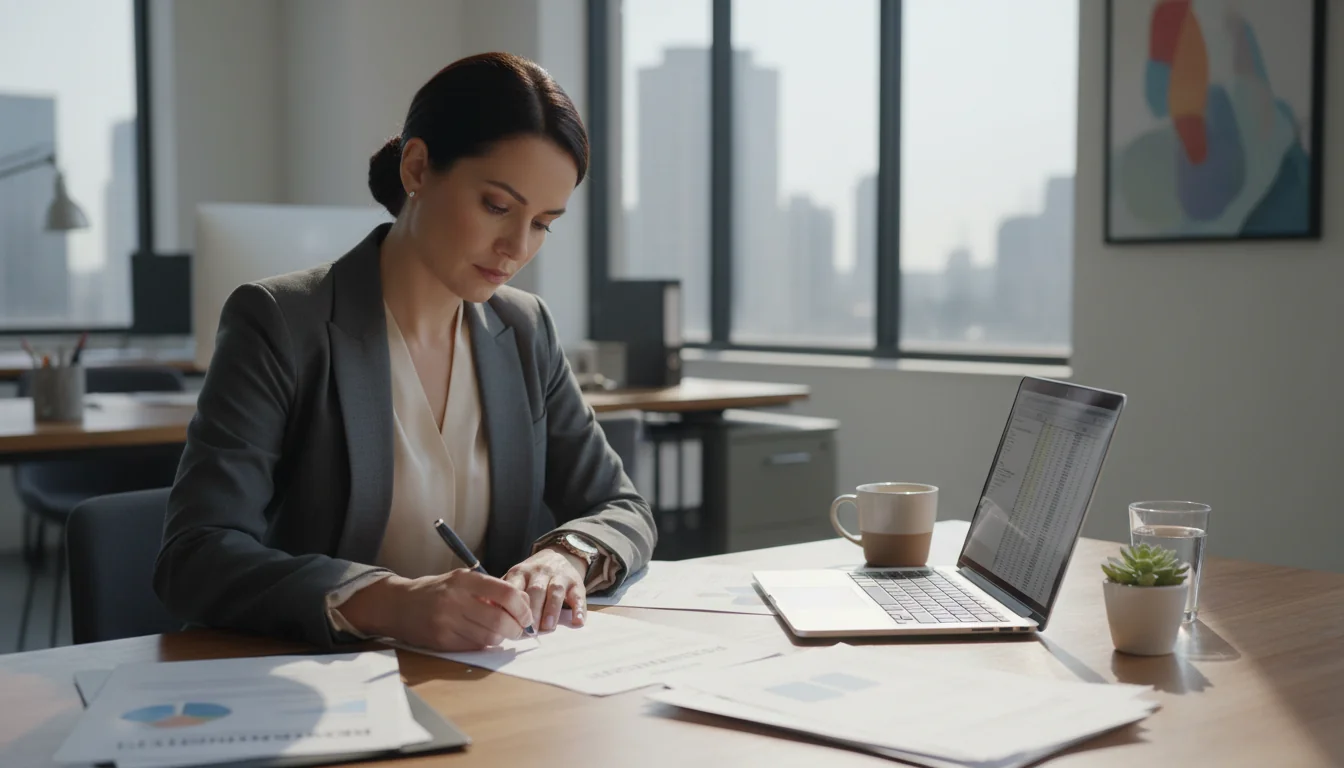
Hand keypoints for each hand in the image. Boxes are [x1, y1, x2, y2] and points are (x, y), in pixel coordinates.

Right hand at [339, 571, 533, 651]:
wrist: (398, 605)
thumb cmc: (437, 591)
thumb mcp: (461, 580)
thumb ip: (490, 590)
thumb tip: (523, 605)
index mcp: (464, 580)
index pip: (506, 593)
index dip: (523, 607)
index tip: (527, 615)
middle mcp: (455, 599)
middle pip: (501, 620)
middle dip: (517, 628)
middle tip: (519, 630)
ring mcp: (447, 622)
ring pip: (489, 637)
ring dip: (501, 638)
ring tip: (499, 632)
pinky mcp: (441, 641)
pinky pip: (474, 646)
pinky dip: (484, 644)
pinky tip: (481, 636)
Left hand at [504, 547, 587, 631]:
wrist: (557, 555)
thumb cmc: (531, 576)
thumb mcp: (515, 578)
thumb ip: (503, 594)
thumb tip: (488, 613)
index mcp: (520, 573)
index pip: (514, 588)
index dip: (512, 607)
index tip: (509, 624)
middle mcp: (539, 572)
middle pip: (535, 590)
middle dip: (532, 611)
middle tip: (529, 632)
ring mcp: (559, 576)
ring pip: (555, 591)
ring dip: (551, 610)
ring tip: (547, 627)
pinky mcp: (576, 582)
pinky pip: (578, 595)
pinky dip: (579, 609)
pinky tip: (577, 621)